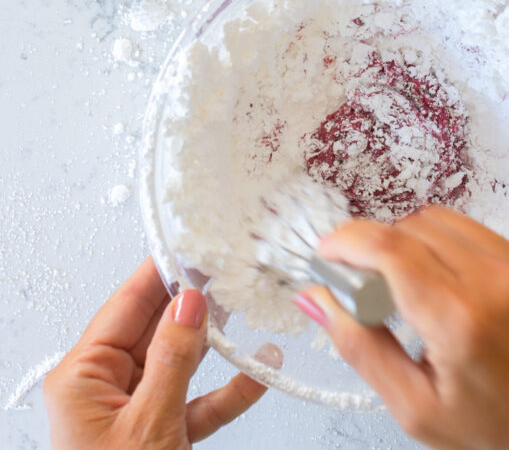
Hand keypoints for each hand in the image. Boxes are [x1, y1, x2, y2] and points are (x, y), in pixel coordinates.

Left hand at [44, 257, 279, 448]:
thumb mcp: (149, 425)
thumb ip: (173, 358)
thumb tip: (190, 299)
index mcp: (83, 377)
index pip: (127, 305)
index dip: (162, 272)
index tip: (192, 243)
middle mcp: (104, 389)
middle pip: (155, 328)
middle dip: (195, 301)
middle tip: (229, 268)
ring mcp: (133, 413)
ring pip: (181, 362)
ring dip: (218, 342)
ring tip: (247, 308)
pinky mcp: (160, 436)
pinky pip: (198, 402)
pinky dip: (229, 388)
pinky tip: (260, 369)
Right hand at [296, 208, 508, 449]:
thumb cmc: (507, 436)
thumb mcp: (418, 410)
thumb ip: (360, 348)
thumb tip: (317, 300)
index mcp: (462, 321)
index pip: (388, 248)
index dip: (347, 241)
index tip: (327, 252)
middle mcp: (494, 280)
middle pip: (408, 228)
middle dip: (374, 248)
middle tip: (364, 289)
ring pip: (437, 220)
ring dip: (407, 242)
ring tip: (405, 291)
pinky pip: (470, 230)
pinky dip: (443, 246)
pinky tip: (444, 286)